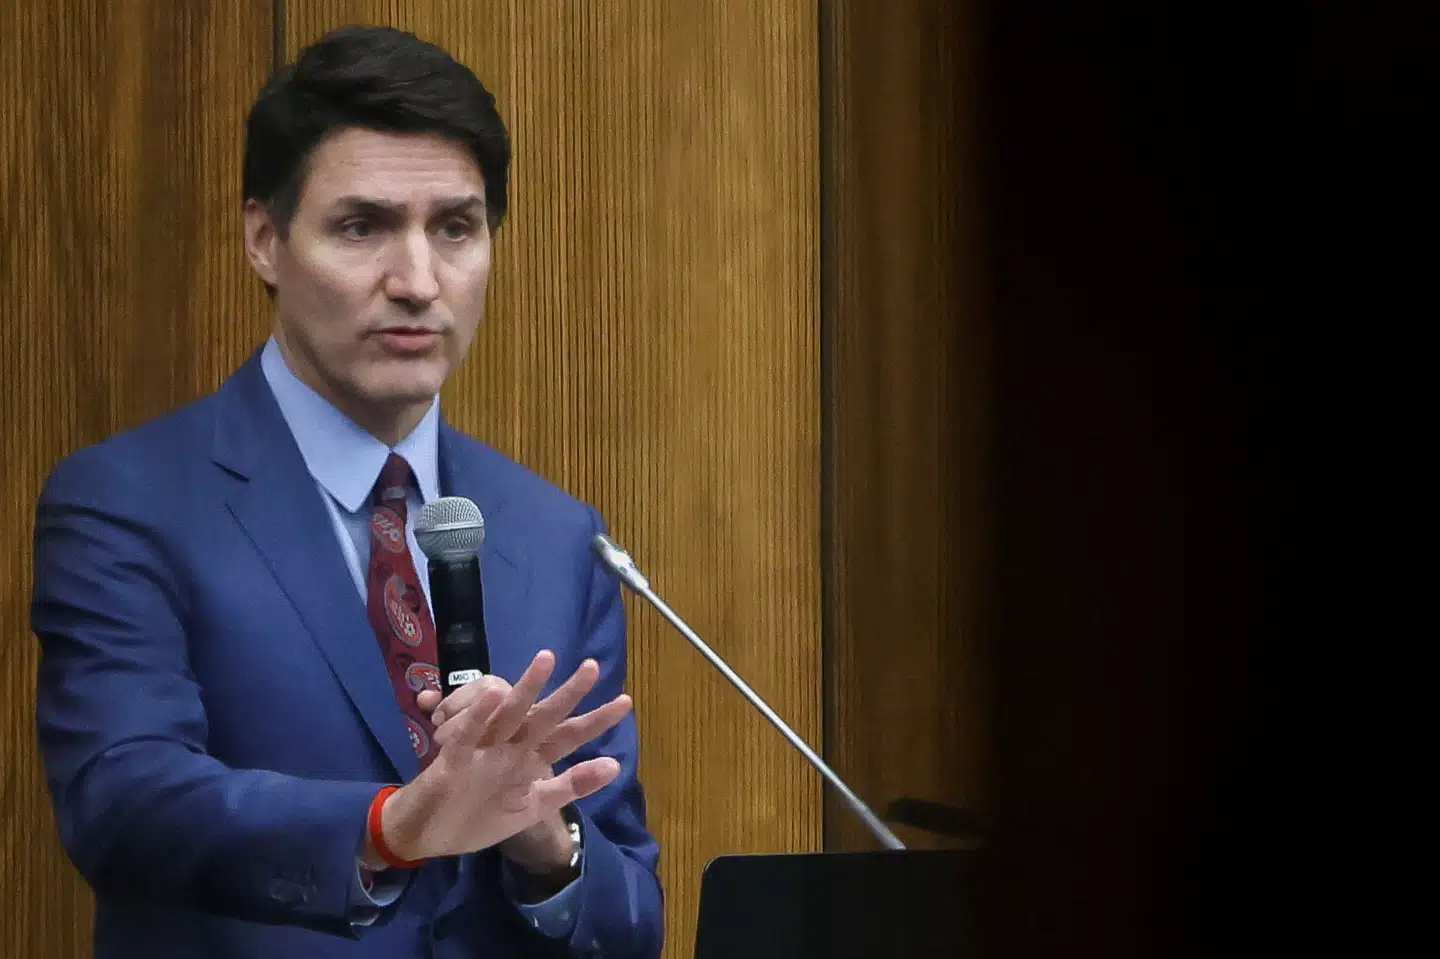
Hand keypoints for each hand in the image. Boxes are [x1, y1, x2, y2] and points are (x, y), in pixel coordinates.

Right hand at [369, 650, 631, 863]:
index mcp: (530, 757)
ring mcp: (483, 748)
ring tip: (545, 661)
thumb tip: (616, 765)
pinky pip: (467, 733)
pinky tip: (495, 694)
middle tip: (593, 667)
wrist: (428, 835)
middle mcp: (511, 746)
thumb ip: (571, 785)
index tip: (625, 701)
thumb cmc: (479, 815)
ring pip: (507, 713)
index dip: (595, 720)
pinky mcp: (454, 757)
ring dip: (526, 688)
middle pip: (543, 715)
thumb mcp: (533, 804)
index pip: (569, 735)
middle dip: (567, 693)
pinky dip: (479, 714)